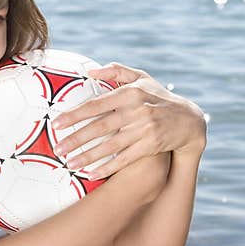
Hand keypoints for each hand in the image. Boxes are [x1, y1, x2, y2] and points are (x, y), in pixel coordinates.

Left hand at [52, 62, 206, 178]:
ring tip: (69, 163)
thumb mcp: (142, 78)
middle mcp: (137, 110)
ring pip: (110, 146)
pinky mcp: (151, 146)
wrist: (188, 120)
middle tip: (56, 149)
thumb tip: (89, 72)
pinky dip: (107, 168)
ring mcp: (145, 129)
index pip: (96, 105)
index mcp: (130, 92)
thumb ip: (116, 71)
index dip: (75, 115)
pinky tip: (91, 174)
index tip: (56, 124)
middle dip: (76, 139)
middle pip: (100, 127)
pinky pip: (124, 159)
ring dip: (87, 156)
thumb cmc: (159, 97)